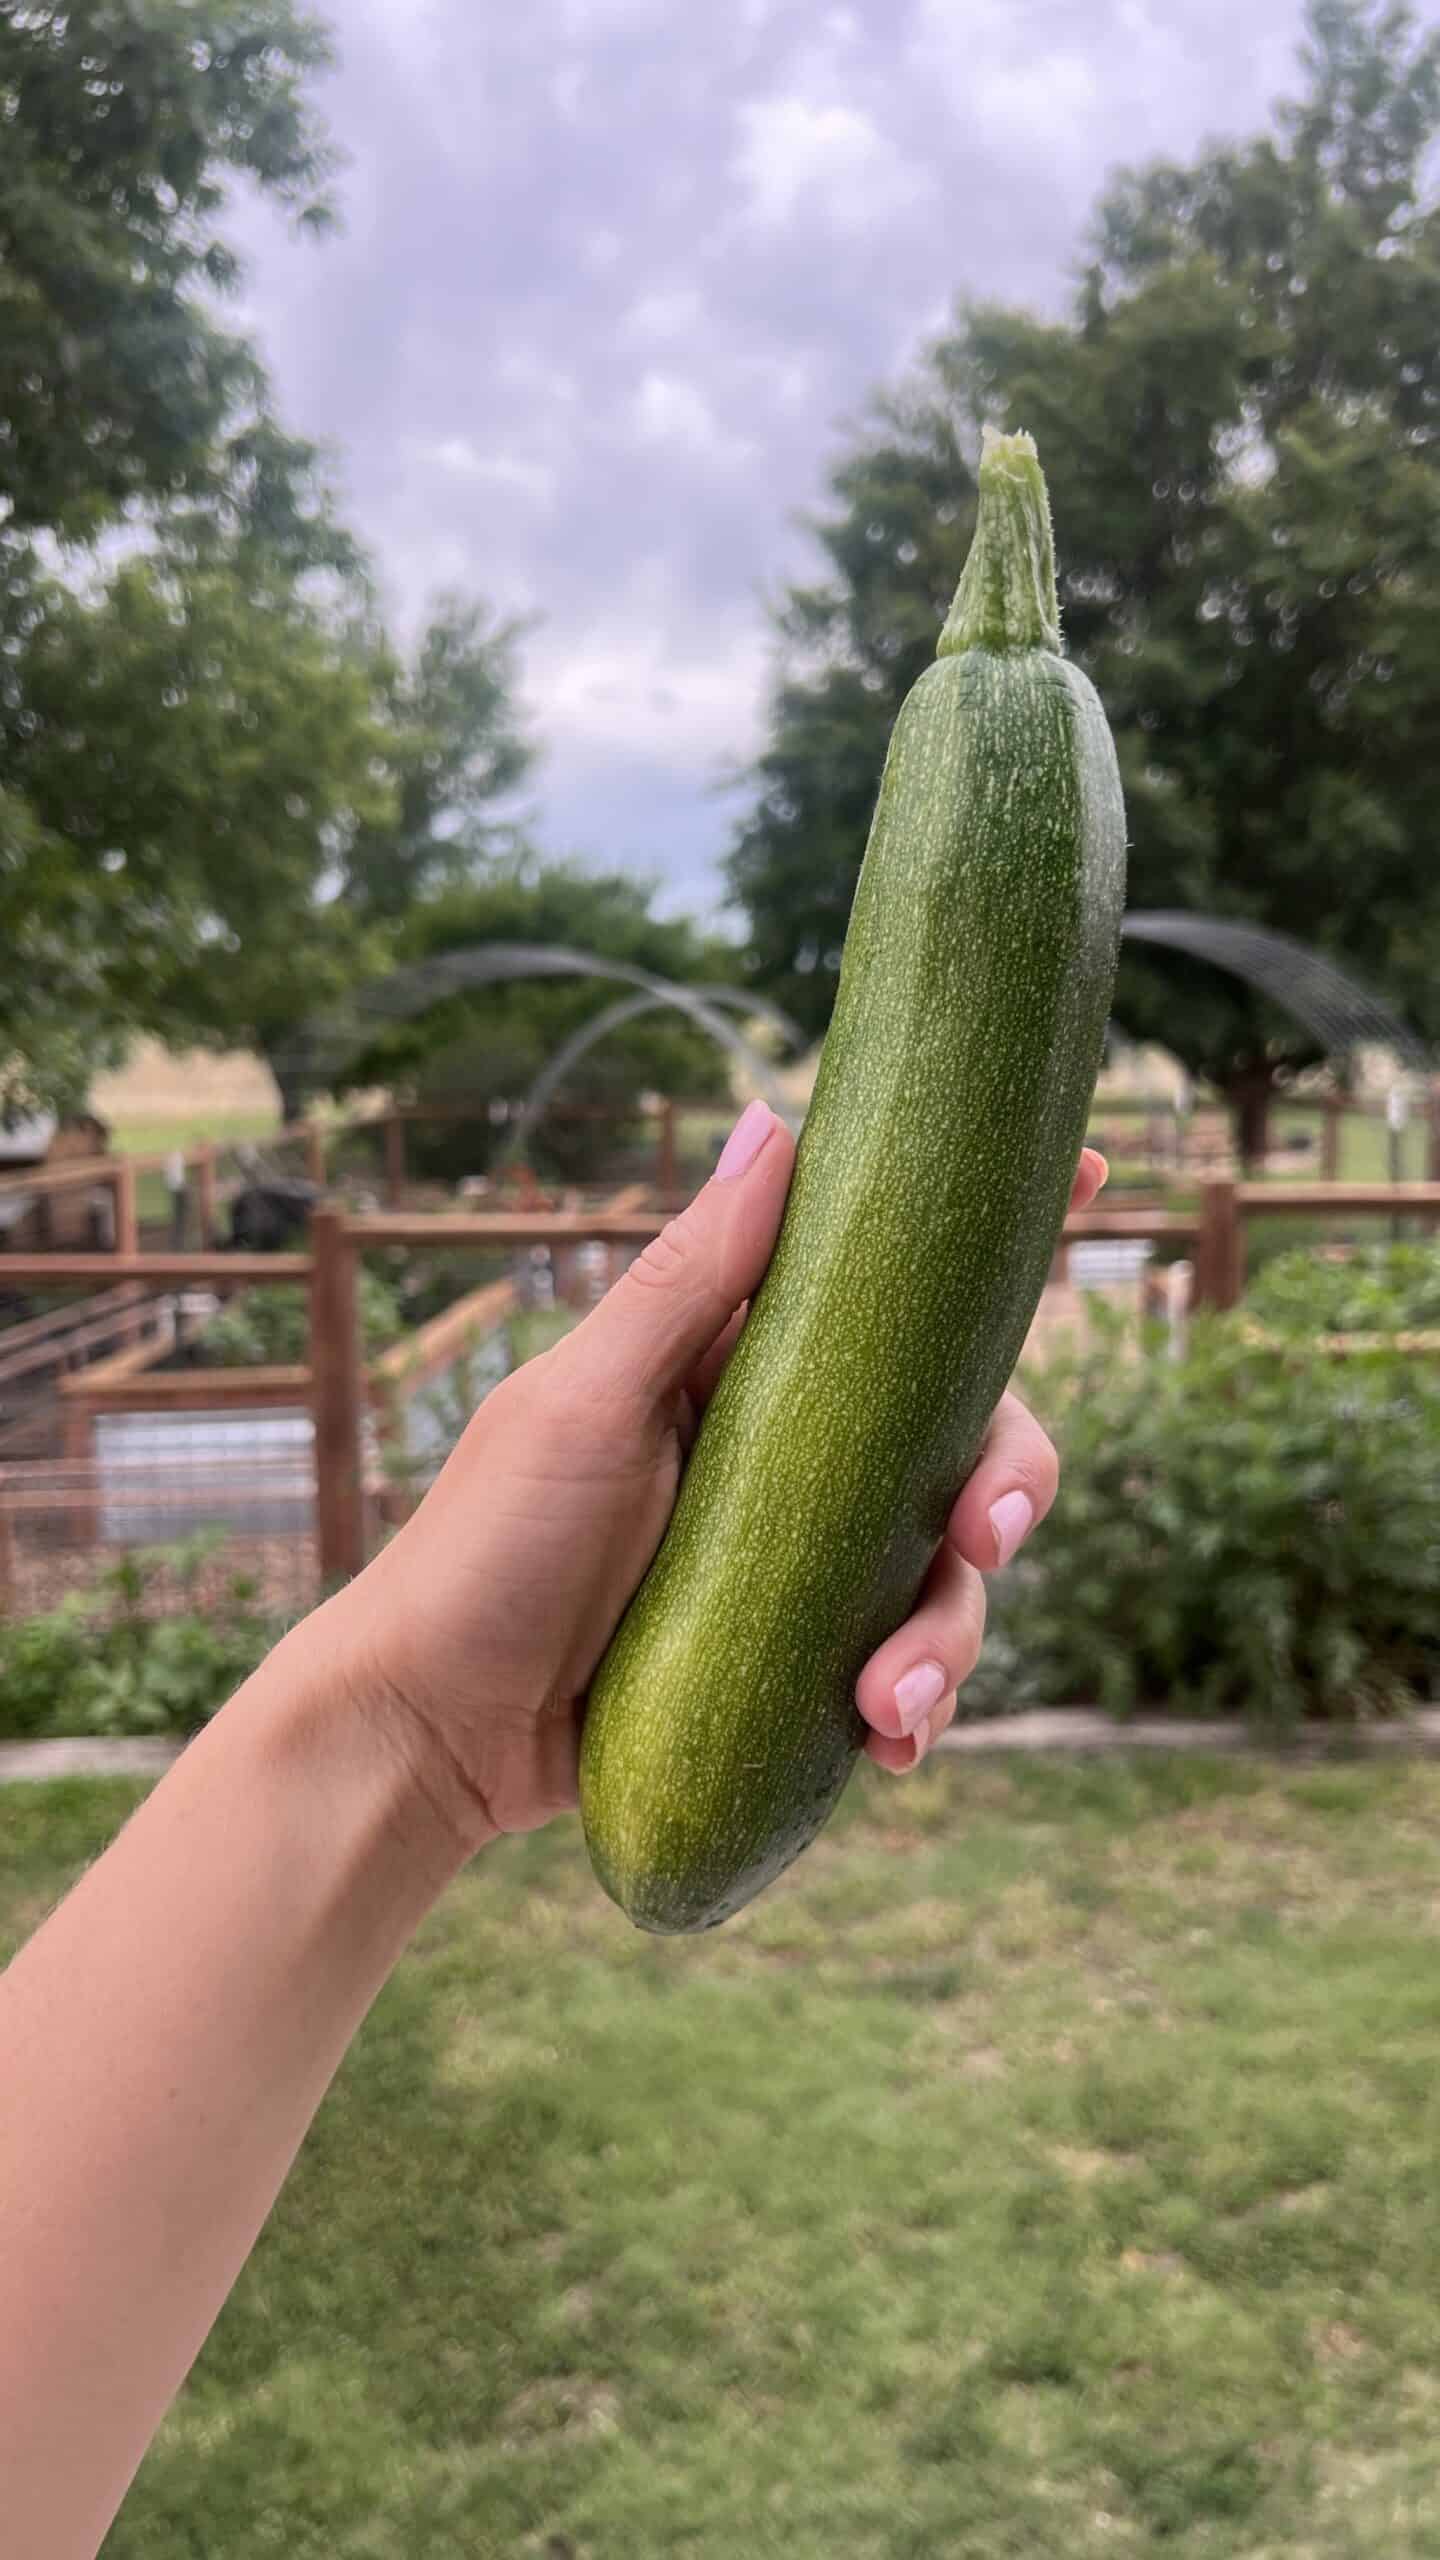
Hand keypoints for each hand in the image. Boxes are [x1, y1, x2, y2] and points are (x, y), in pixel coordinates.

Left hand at [343, 1107, 1105, 1852]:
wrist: (428, 1733)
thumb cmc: (482, 1548)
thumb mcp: (582, 1404)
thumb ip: (685, 1280)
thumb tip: (775, 1121)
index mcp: (741, 1364)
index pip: (886, 1277)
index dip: (994, 1233)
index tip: (1100, 1170)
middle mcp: (790, 1450)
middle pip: (963, 1434)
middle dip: (1007, 1480)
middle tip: (992, 1531)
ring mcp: (800, 1561)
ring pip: (943, 1568)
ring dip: (947, 1635)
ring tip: (893, 1705)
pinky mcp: (798, 1663)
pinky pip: (902, 1670)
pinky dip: (915, 1709)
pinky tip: (891, 1747)